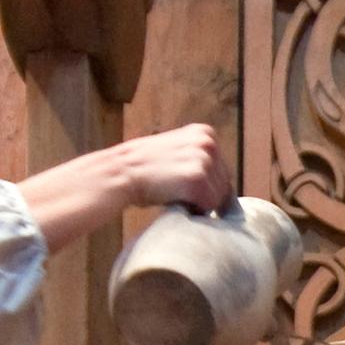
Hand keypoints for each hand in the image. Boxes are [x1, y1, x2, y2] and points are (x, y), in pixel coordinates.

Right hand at [17, 122, 231, 248]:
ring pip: (218, 198)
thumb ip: (199, 159)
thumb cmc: (145, 169)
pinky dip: (194, 211)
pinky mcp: (197, 180)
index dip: (207, 185)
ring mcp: (204, 160)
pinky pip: (208, 207)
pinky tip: (174, 201)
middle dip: (205, 196)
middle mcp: (208, 143)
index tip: (183, 185)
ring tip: (174, 194)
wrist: (120, 173)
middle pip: (224, 184)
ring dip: (199, 204)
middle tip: (176, 192)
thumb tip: (224, 188)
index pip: (222, 171)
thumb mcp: (177, 151)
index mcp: (205, 133)